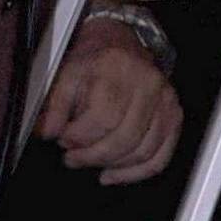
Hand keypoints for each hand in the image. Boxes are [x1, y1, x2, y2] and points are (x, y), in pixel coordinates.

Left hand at [37, 24, 182, 184]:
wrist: (121, 46)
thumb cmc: (94, 63)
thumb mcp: (66, 75)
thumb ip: (54, 105)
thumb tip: (47, 133)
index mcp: (118, 69)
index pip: (103, 117)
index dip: (79, 138)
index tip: (63, 141)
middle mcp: (147, 84)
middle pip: (124, 139)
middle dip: (92, 156)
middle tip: (73, 158)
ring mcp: (165, 101)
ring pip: (143, 152)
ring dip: (112, 167)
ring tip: (91, 164)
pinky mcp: (174, 117)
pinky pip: (160, 157)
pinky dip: (136, 173)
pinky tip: (114, 175)